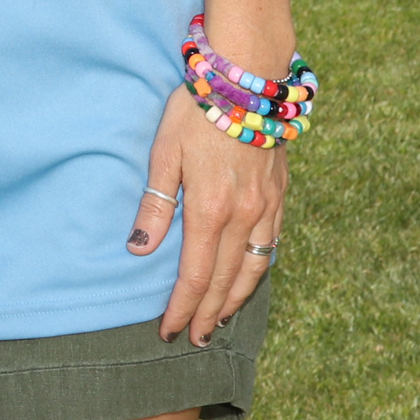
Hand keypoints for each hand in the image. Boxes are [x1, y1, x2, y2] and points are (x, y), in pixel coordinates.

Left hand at [128, 86, 286, 344]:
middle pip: (225, 281)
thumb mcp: (164, 153)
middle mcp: (243, 216)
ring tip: (221, 322)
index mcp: (210, 210)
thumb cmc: (197, 110)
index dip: (182, 308)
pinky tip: (249, 277)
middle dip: (208, 314)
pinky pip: (272, 244)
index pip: (195, 276)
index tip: (168, 331)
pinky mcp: (279, 195)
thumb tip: (140, 251)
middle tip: (194, 341)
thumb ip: (155, 205)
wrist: (247, 78)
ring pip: (254, 268)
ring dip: (236, 300)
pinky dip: (259, 269)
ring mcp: (266, 207)